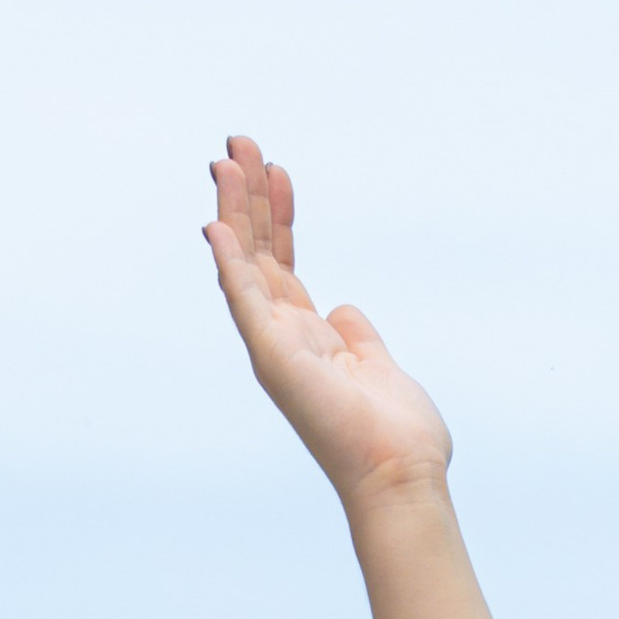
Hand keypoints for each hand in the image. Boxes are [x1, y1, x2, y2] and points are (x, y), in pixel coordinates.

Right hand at [204, 137, 451, 503]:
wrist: (401, 476)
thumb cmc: (399, 437)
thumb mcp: (380, 367)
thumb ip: (358, 337)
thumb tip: (343, 309)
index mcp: (312, 339)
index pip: (285, 264)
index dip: (280, 216)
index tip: (278, 171)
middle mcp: (286, 339)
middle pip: (260, 253)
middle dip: (251, 197)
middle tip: (240, 143)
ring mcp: (276, 347)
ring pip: (248, 264)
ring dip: (237, 210)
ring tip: (229, 157)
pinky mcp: (274, 357)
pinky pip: (245, 300)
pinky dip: (230, 263)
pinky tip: (217, 224)